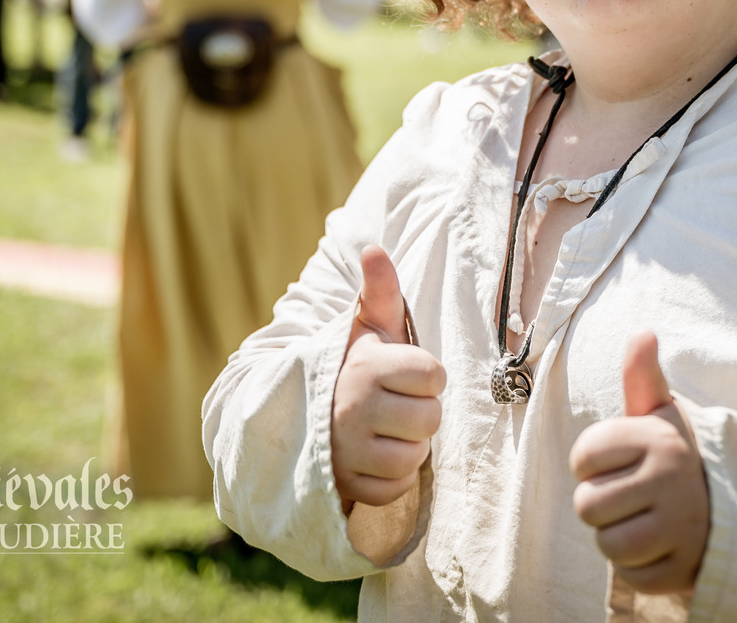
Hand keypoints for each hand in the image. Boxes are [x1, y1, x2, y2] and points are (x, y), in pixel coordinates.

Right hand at [329, 245, 444, 510]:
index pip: (434, 376)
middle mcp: (353, 409)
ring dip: (409, 447)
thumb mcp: (366, 326)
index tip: (409, 373)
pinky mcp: (344, 485)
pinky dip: (394, 478)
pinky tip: (380, 455)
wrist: (302, 412)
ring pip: (414, 458)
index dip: (428, 375)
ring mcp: (347, 451)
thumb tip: (374, 248)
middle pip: (430, 420)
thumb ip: (379, 289)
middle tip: (398, 404)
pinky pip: (394, 488)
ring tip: (389, 430)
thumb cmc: (352, 365)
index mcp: (367, 367)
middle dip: (422, 413)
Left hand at [570, 333, 709, 594]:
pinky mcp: (683, 571)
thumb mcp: (663, 415)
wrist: (733, 507)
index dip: (592, 462)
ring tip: (645, 521)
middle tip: (634, 496)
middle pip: (587, 505)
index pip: (582, 456)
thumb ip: (643, 378)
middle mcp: (672, 480)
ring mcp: (681, 528)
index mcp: (661, 438)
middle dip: (603, 504)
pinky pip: (629, 576)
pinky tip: (659, 547)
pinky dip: (638, 567)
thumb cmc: (679, 457)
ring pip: (607, 545)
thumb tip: (644, 333)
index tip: (622, 461)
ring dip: (618, 538)